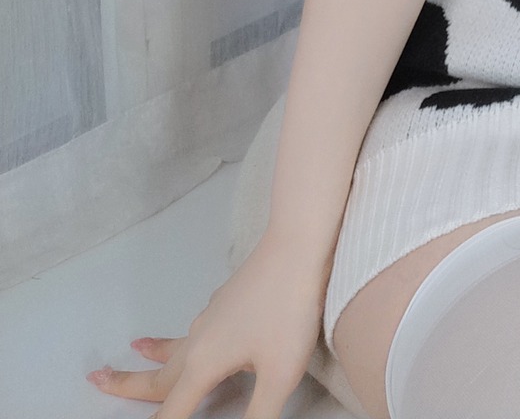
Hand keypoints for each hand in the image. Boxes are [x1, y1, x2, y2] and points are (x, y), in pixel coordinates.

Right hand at [86, 232, 326, 417]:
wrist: (297, 246)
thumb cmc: (289, 313)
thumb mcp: (279, 376)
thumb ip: (257, 416)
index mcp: (203, 365)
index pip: (171, 412)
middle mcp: (198, 342)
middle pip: (159, 375)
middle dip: (127, 384)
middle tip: (95, 380)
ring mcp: (212, 318)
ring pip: (175, 347)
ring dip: (152, 356)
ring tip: (135, 348)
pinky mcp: (227, 302)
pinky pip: (194, 331)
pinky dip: (179, 337)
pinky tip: (193, 332)